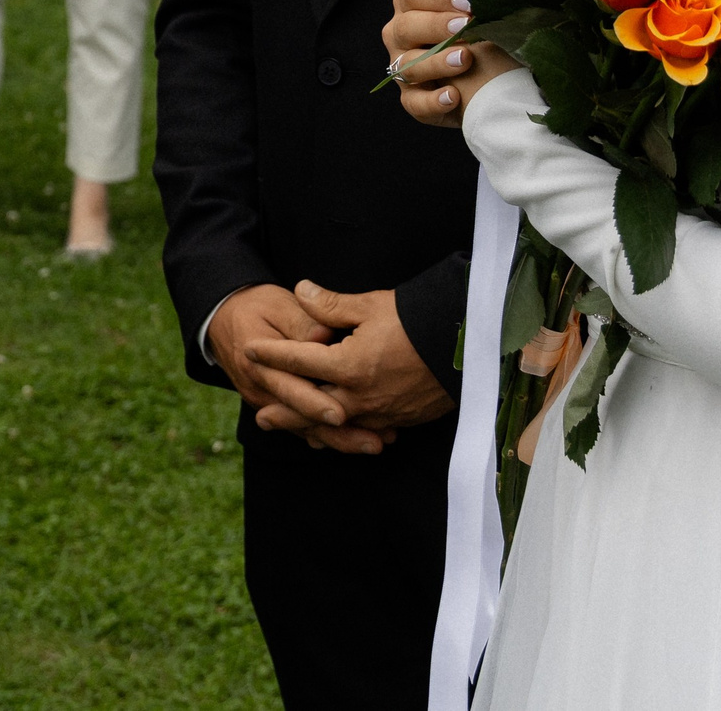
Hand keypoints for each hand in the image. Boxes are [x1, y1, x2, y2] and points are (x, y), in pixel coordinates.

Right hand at [208, 283, 385, 453]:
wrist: (224, 318)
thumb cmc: (257, 307)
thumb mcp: (278, 305)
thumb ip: (303, 322)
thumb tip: (325, 335)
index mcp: (259, 363)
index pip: (290, 388)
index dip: (316, 403)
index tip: (343, 414)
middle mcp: (261, 390)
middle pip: (302, 419)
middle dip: (340, 434)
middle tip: (375, 442)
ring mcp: (267, 403)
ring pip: (305, 429)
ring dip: (340, 440)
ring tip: (375, 445)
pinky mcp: (276, 407)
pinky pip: (302, 428)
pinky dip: (329, 436)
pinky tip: (356, 442)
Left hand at [248, 284, 454, 451]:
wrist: (470, 345)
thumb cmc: (420, 320)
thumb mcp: (371, 306)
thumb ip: (330, 305)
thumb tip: (300, 290)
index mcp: (348, 365)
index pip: (299, 360)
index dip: (272, 354)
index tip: (250, 350)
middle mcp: (360, 396)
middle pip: (310, 406)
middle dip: (284, 409)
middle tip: (260, 414)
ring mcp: (381, 413)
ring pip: (336, 424)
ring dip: (311, 425)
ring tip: (293, 429)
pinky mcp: (400, 420)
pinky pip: (363, 429)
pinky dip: (345, 430)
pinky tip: (338, 430)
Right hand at [382, 0, 518, 126]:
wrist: (510, 79)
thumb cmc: (491, 31)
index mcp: (413, 8)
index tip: (467, 2)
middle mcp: (403, 38)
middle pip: (403, 28)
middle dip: (435, 27)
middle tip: (466, 28)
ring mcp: (406, 72)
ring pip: (406, 66)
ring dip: (437, 63)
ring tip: (467, 60)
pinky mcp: (416, 103)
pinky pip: (413, 104)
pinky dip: (433, 101)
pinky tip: (454, 96)